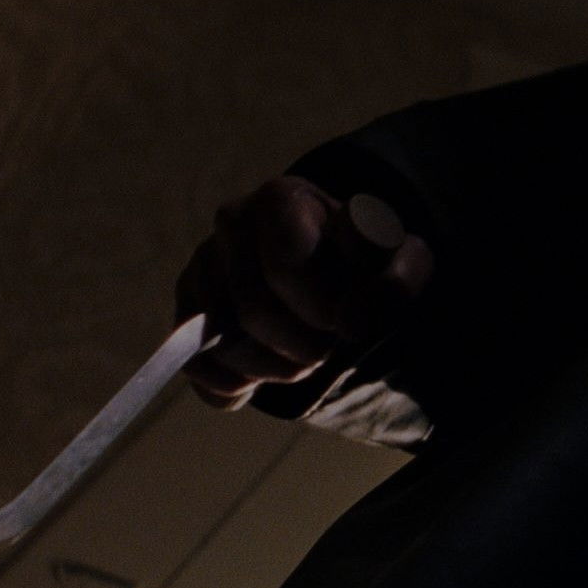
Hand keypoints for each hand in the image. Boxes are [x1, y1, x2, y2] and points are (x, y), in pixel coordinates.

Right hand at [176, 177, 434, 409]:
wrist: (335, 277)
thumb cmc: (365, 266)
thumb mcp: (401, 265)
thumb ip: (396, 284)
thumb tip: (354, 322)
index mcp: (281, 199)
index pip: (286, 264)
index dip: (321, 307)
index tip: (348, 321)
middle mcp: (231, 223)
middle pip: (251, 307)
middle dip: (301, 345)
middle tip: (328, 348)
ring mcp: (201, 268)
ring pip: (221, 342)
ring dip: (275, 369)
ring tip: (304, 357)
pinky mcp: (186, 316)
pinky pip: (197, 368)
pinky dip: (235, 388)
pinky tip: (265, 379)